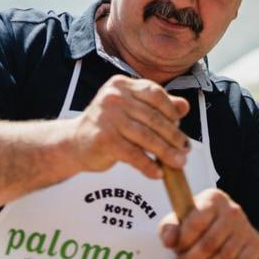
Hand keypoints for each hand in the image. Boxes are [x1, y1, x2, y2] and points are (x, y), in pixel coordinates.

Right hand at [70, 75, 190, 178]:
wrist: (73, 143)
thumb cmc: (106, 126)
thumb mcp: (130, 110)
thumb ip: (156, 107)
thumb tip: (184, 106)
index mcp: (121, 85)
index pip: (154, 93)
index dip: (171, 110)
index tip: (180, 125)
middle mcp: (113, 98)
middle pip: (153, 117)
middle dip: (173, 135)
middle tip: (185, 148)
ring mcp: (107, 118)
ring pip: (147, 137)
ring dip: (166, 152)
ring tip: (178, 162)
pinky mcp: (104, 140)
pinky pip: (134, 155)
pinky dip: (148, 166)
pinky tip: (157, 173)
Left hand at [158, 188, 258, 258]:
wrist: (231, 235)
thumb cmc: (199, 227)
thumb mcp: (181, 223)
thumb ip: (169, 229)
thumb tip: (168, 240)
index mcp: (212, 199)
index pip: (196, 222)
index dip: (183, 241)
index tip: (173, 250)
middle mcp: (232, 211)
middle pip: (209, 243)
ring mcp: (245, 229)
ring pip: (224, 258)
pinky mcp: (254, 246)